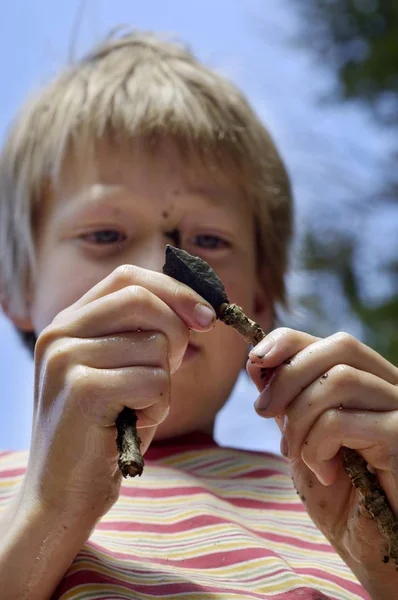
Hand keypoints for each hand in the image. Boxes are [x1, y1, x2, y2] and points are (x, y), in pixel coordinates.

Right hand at [25, 265, 214, 521]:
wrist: (61, 496)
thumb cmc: (103, 431)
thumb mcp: (122, 370)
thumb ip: (145, 334)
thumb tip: (196, 308)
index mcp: (68, 322)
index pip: (127, 278)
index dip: (174, 290)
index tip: (208, 316)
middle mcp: (60, 332)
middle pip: (143, 300)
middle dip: (177, 333)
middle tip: (172, 369)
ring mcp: (66, 358)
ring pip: (156, 345)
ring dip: (164, 384)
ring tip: (135, 409)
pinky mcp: (82, 389)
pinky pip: (155, 380)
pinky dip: (158, 407)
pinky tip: (132, 425)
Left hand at [247, 328, 397, 594]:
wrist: (377, 553)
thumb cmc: (344, 499)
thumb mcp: (304, 441)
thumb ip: (288, 402)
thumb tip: (258, 361)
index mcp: (373, 386)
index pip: (334, 342)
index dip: (290, 341)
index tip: (255, 360)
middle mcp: (394, 390)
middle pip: (340, 347)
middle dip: (288, 375)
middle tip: (262, 411)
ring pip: (337, 381)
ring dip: (299, 418)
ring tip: (297, 454)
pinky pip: (342, 421)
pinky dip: (316, 446)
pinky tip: (325, 474)